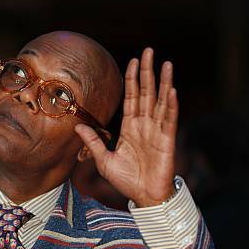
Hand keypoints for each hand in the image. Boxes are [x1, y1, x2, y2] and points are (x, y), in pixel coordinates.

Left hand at [75, 47, 177, 206]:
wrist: (143, 197)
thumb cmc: (126, 180)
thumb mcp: (103, 160)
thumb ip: (92, 142)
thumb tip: (76, 126)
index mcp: (130, 128)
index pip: (132, 97)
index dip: (132, 79)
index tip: (133, 61)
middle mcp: (145, 125)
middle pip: (147, 93)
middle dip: (148, 72)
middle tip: (149, 51)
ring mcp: (157, 131)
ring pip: (161, 101)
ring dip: (164, 82)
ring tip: (166, 63)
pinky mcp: (167, 141)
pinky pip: (169, 120)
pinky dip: (171, 105)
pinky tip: (171, 90)